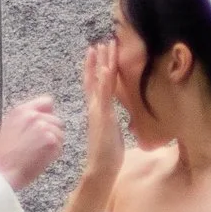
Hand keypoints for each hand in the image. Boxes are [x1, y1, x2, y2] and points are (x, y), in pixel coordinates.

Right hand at [0, 97, 65, 190]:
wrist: (2, 171)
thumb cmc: (4, 155)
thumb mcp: (9, 127)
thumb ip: (26, 118)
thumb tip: (44, 116)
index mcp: (21, 111)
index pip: (47, 102)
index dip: (49, 114)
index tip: (46, 125)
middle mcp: (34, 116)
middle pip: (56, 120)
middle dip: (52, 133)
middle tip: (39, 145)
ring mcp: (43, 127)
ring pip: (60, 134)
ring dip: (53, 145)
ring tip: (38, 153)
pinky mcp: (50, 140)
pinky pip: (60, 146)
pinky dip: (53, 155)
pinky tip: (41, 158)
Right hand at [79, 41, 126, 196]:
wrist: (100, 169)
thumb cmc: (107, 156)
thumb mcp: (112, 135)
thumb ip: (111, 125)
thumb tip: (117, 123)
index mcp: (97, 111)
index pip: (94, 85)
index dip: (94, 69)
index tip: (95, 54)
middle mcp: (95, 107)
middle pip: (94, 78)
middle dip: (96, 60)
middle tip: (99, 43)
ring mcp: (98, 110)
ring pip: (100, 81)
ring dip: (102, 62)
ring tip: (104, 45)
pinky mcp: (103, 115)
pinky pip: (105, 93)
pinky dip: (105, 78)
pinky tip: (107, 65)